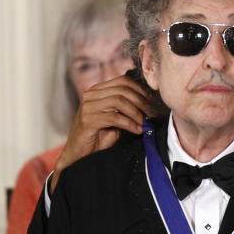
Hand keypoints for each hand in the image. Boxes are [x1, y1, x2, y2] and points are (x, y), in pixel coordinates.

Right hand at [50, 75, 154, 192]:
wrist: (80, 153)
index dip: (141, 90)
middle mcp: (91, 94)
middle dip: (142, 102)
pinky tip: (137, 130)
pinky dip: (129, 124)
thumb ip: (127, 108)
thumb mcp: (116, 118)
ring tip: (146, 123)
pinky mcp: (87, 119)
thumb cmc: (99, 135)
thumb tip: (150, 106)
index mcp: (98, 90)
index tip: (154, 102)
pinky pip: (114, 117)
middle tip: (153, 114)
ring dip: (136, 113)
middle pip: (123, 90)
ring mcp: (88, 106)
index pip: (124, 81)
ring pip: (119, 101)